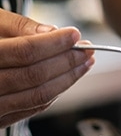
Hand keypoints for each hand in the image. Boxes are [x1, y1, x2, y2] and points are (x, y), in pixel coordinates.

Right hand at [0, 10, 93, 128]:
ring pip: (36, 96)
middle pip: (33, 77)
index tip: (75, 34)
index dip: (53, 44)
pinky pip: (31, 108)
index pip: (23, 52)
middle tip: (87, 49)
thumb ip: (17, 26)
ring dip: (67, 80)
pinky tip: (67, 78)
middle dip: (66, 62)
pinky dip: (53, 93)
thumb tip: (52, 32)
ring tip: (84, 63)